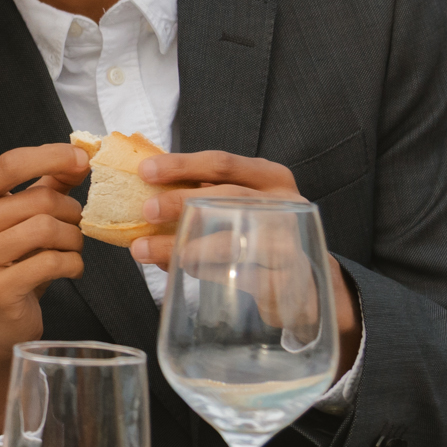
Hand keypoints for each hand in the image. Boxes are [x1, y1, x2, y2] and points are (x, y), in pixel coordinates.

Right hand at [0, 142, 89, 434]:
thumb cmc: (12, 259)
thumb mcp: (24, 215)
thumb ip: (48, 183)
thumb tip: (80, 155)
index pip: (9, 164)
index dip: (51, 157)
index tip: (82, 159)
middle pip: (37, 200)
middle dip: (70, 210)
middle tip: (77, 223)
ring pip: (46, 229)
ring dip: (73, 238)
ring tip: (72, 247)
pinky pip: (51, 262)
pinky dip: (73, 263)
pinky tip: (70, 268)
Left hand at [128, 151, 360, 373]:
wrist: (303, 283)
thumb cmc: (260, 235)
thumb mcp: (238, 207)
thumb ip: (202, 197)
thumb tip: (143, 195)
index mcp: (270, 177)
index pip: (223, 163)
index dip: (182, 165)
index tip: (145, 171)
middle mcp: (284, 204)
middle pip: (226, 196)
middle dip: (179, 202)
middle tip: (146, 211)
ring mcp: (287, 241)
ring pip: (228, 240)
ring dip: (180, 245)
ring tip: (145, 250)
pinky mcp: (283, 278)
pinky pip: (232, 274)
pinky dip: (201, 271)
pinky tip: (179, 269)